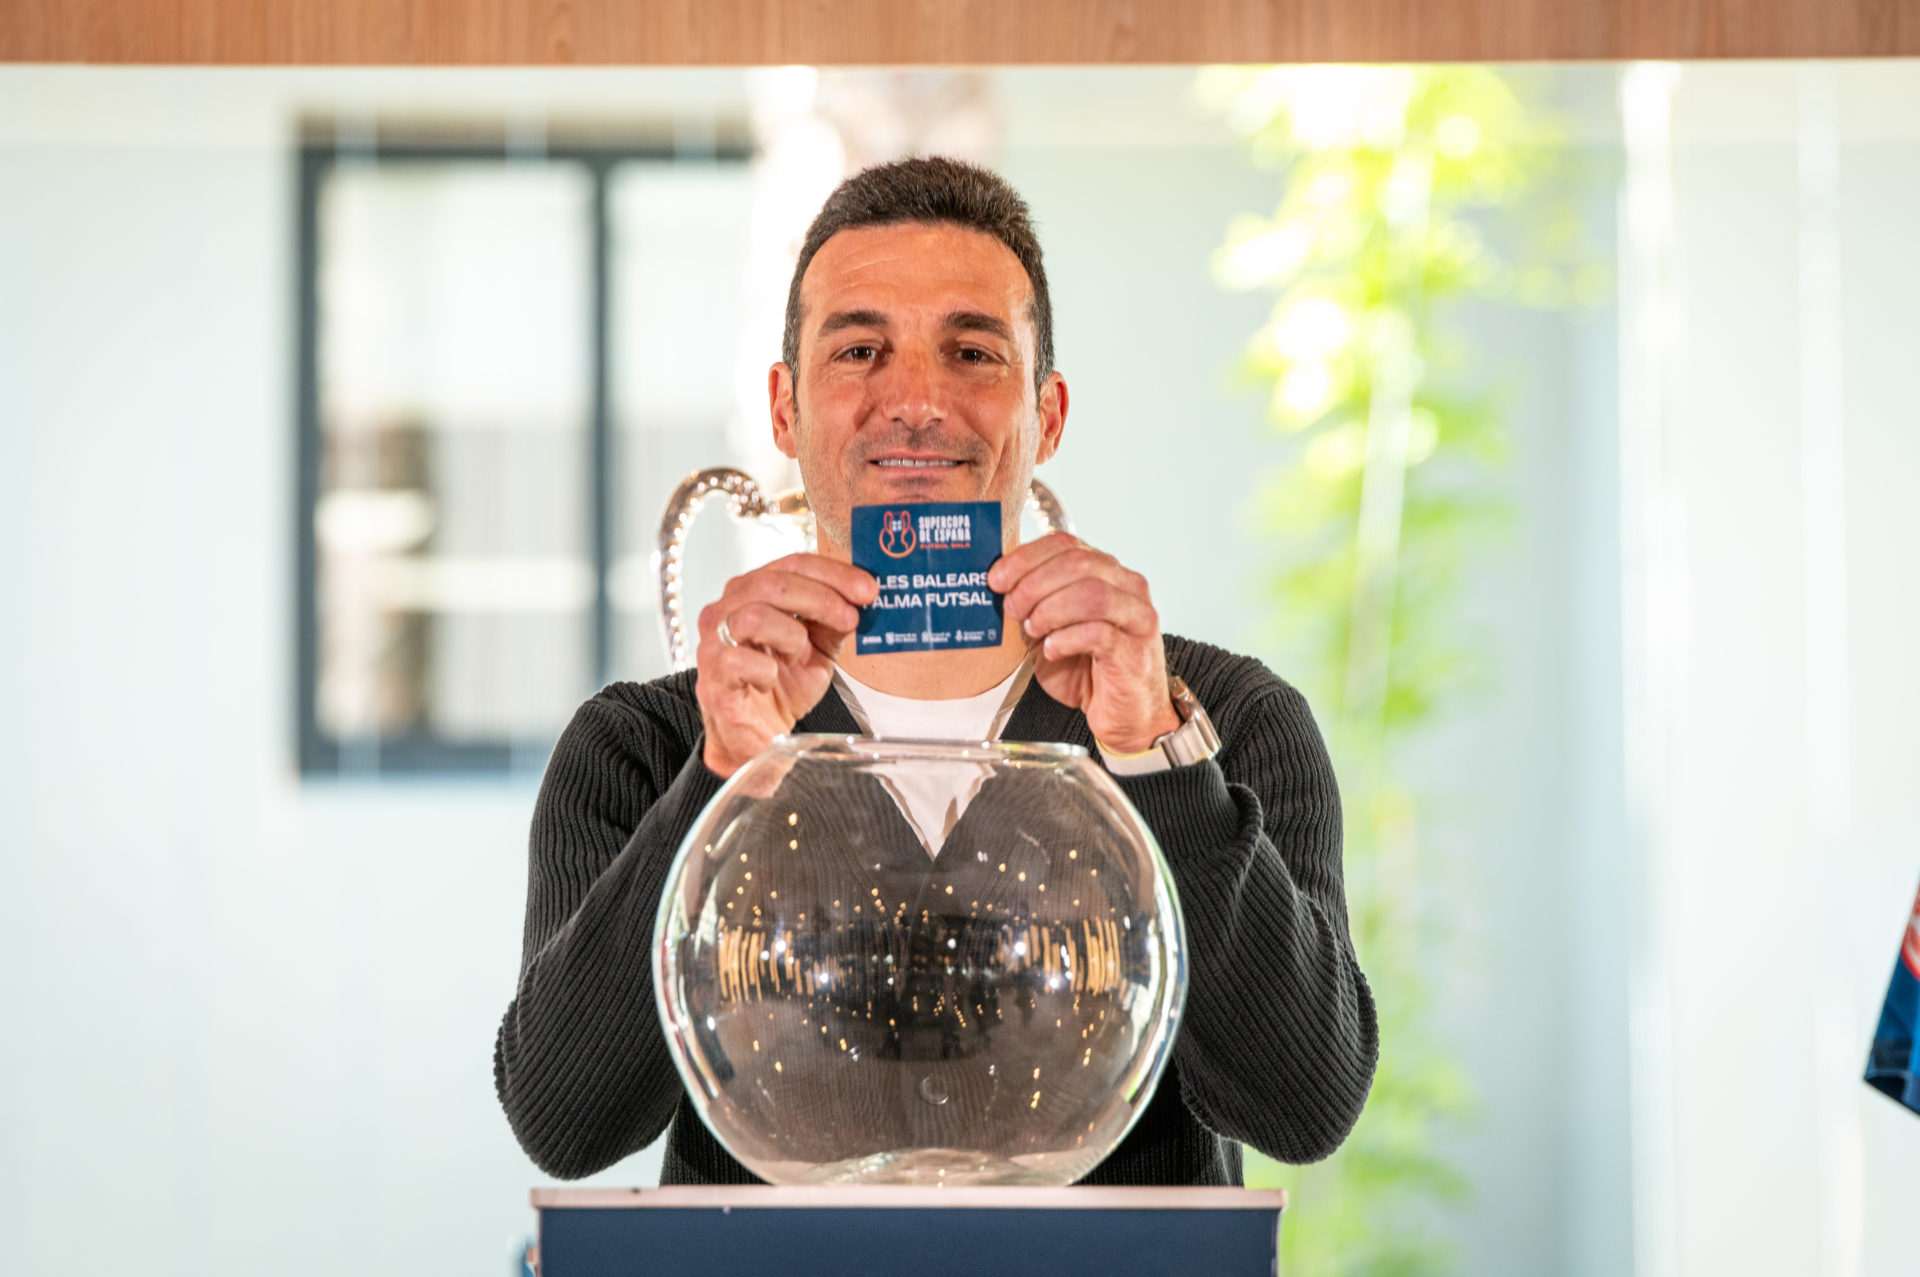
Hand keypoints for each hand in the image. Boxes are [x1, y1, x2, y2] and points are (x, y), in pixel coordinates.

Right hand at [696, 554, 876, 777]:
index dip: (833, 573)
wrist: (757, 739)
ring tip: (801, 655)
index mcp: (750, 594)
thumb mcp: (818, 648)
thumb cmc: (781, 687)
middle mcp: (725, 611)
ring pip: (754, 616)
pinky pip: (739, 661)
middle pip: (772, 583)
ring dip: (792, 635)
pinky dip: (767, 670)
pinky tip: (773, 679)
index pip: (790, 564)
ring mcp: (713, 645)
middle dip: (821, 598)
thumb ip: (834, 621)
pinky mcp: (712, 680)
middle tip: (851, 618)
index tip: (867, 589)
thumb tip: (863, 596)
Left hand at [989, 533, 1180, 753]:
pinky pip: (1099, 633)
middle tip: (1012, 608)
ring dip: (1051, 609)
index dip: (1026, 557)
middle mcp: (1127, 587)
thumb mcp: (1048, 628)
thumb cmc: (1086, 669)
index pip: (1066, 544)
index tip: (996, 579)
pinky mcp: (1135, 651)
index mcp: (1106, 571)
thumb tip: (997, 582)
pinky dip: (1066, 639)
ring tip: (1033, 629)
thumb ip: (1031, 601)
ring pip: (1092, 593)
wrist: (1122, 714)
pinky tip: (1051, 649)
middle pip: (1079, 563)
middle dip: (1034, 584)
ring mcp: (1136, 617)